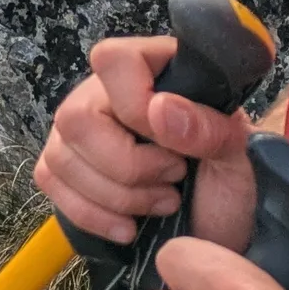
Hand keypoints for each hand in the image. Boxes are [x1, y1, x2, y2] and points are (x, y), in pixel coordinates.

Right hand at [35, 32, 257, 252]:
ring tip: (163, 202)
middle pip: (75, 119)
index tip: (174, 145)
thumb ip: (209, 129)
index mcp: (149, 68)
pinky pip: (50, 185)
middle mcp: (101, 93)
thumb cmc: (225, 182)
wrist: (215, 228)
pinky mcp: (61, 168)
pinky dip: (94, 216)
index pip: (113, 61)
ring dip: (118, 198)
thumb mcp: (238, 155)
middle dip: (128, 168)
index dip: (135, 105)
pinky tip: (129, 224)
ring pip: (61, 158)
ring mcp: (75, 131)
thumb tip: (158, 109)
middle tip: (174, 177)